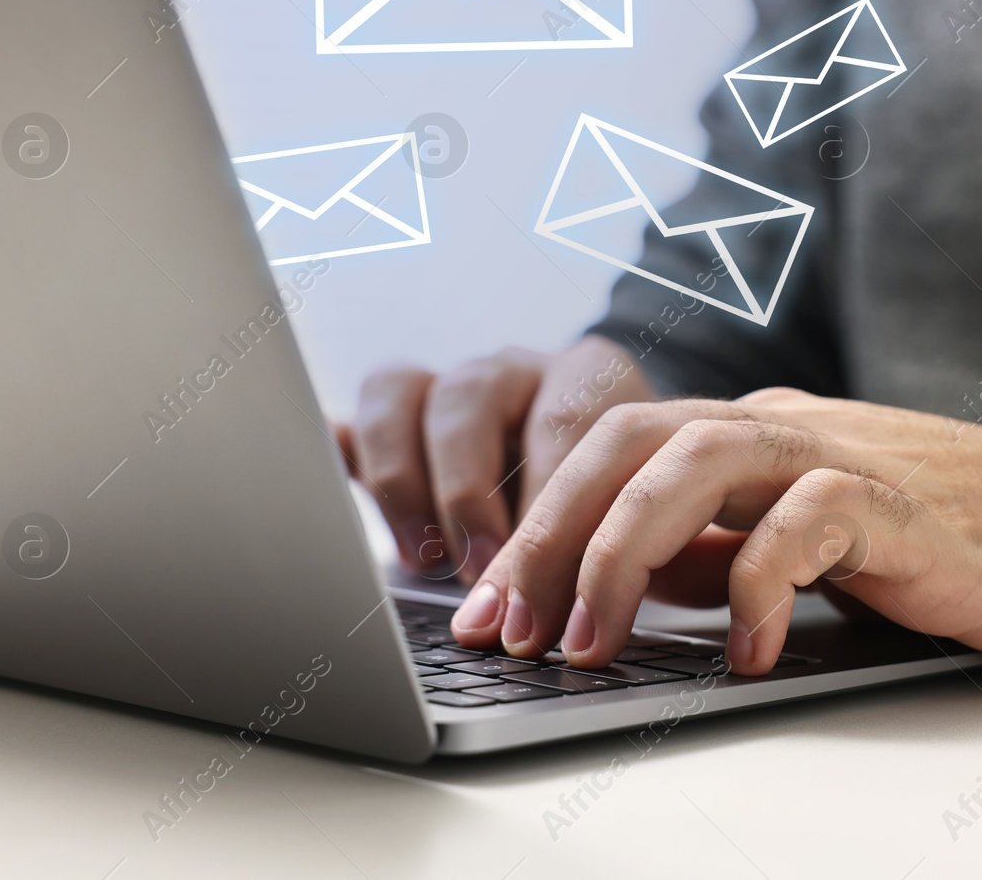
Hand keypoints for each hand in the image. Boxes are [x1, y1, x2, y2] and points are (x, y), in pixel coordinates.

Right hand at [334, 336, 653, 583]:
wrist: (619, 475)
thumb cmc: (634, 503)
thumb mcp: (644, 515)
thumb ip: (619, 541)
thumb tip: (587, 610)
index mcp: (588, 374)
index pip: (562, 422)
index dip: (544, 508)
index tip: (537, 586)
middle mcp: (517, 370)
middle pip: (468, 396)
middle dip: (466, 495)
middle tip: (478, 573)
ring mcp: (452, 387)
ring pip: (398, 390)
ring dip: (403, 482)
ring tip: (423, 559)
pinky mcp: (400, 424)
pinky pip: (351, 422)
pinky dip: (343, 462)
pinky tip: (337, 513)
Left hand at [450, 387, 981, 674]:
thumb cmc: (935, 545)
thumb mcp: (795, 548)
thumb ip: (716, 550)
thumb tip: (626, 585)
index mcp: (743, 435)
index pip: (608, 451)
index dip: (533, 525)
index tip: (485, 611)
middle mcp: (777, 428)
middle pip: (626, 444)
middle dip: (548, 537)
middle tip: (507, 630)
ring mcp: (838, 455)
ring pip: (695, 462)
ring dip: (623, 555)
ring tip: (593, 643)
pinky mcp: (899, 502)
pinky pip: (805, 522)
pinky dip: (757, 588)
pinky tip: (745, 656)